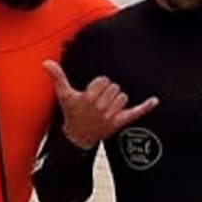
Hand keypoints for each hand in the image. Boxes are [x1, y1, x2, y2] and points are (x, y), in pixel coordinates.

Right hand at [42, 60, 157, 149]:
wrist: (78, 138)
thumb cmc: (72, 114)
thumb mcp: (64, 95)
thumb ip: (58, 77)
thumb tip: (46, 63)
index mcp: (89, 98)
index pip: (103, 80)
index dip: (99, 85)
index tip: (92, 93)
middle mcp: (101, 108)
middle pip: (114, 88)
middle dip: (107, 92)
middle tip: (98, 102)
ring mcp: (111, 116)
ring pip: (123, 97)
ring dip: (116, 100)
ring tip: (106, 107)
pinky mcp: (120, 123)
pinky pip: (135, 112)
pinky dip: (145, 107)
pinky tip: (154, 101)